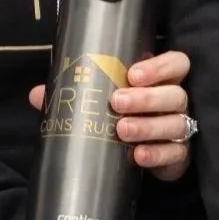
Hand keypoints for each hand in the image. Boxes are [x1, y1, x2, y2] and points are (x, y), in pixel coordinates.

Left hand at [29, 48, 194, 180]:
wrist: (142, 155)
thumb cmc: (124, 117)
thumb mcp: (101, 101)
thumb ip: (74, 94)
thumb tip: (38, 94)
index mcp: (161, 80)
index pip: (176, 63)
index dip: (159, 66)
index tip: (132, 74)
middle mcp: (176, 101)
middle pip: (175, 94)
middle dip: (146, 98)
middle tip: (117, 102)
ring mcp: (181, 128)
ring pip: (176, 123)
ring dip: (148, 126)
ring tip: (122, 130)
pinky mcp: (180, 155)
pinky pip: (175, 153)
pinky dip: (156, 154)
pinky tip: (137, 155)